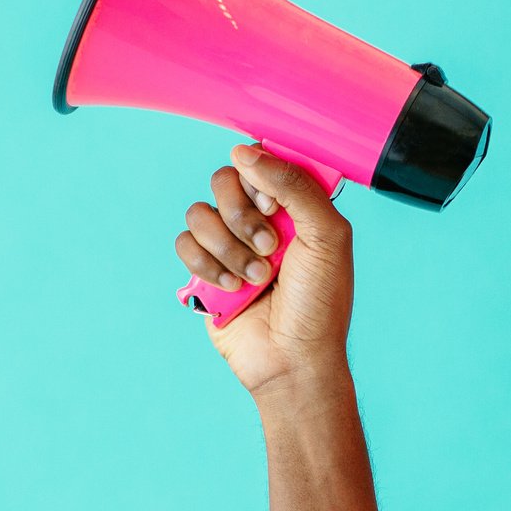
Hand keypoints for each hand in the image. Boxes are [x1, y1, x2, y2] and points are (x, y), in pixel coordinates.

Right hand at [174, 144, 355, 396]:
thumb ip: (294, 185)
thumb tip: (244, 151)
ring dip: (228, 248)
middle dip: (242, 217)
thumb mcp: (327, 236)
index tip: (274, 209)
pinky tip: (233, 289)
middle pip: (223, 180)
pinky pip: (184, 244)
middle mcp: (258, 220)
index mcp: (292, 206)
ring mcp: (228, 245)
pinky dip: (207, 266)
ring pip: (199, 213)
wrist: (293, 359)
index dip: (259, 180)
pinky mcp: (204, 271)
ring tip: (255, 278)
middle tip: (270, 248)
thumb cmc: (320, 303)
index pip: (259, 163)